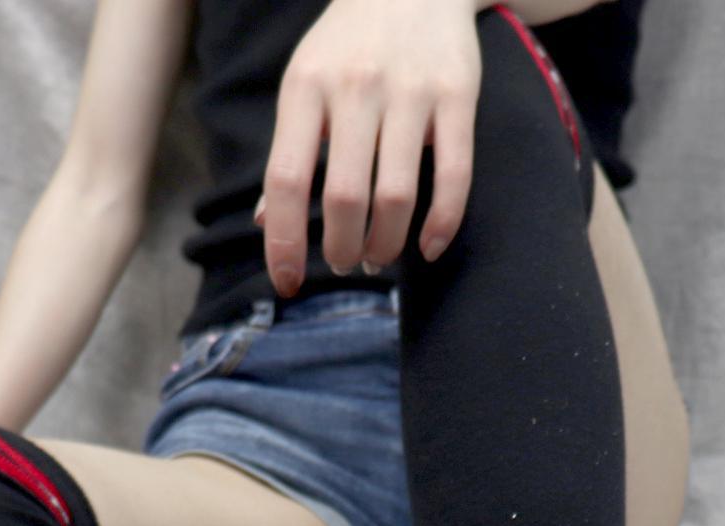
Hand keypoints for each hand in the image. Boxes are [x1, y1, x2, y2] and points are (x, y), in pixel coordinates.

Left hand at [260, 0, 480, 296]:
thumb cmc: (349, 45)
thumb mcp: (305, 84)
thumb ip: (290, 151)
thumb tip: (267, 221)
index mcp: (306, 87)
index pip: (287, 180)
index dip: (284, 241)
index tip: (288, 281)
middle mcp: (356, 87)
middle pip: (346, 197)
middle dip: (342, 248)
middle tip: (344, 262)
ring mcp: (410, 91)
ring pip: (398, 195)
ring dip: (385, 243)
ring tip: (378, 256)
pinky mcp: (457, 95)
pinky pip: (453, 176)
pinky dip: (441, 224)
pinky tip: (427, 248)